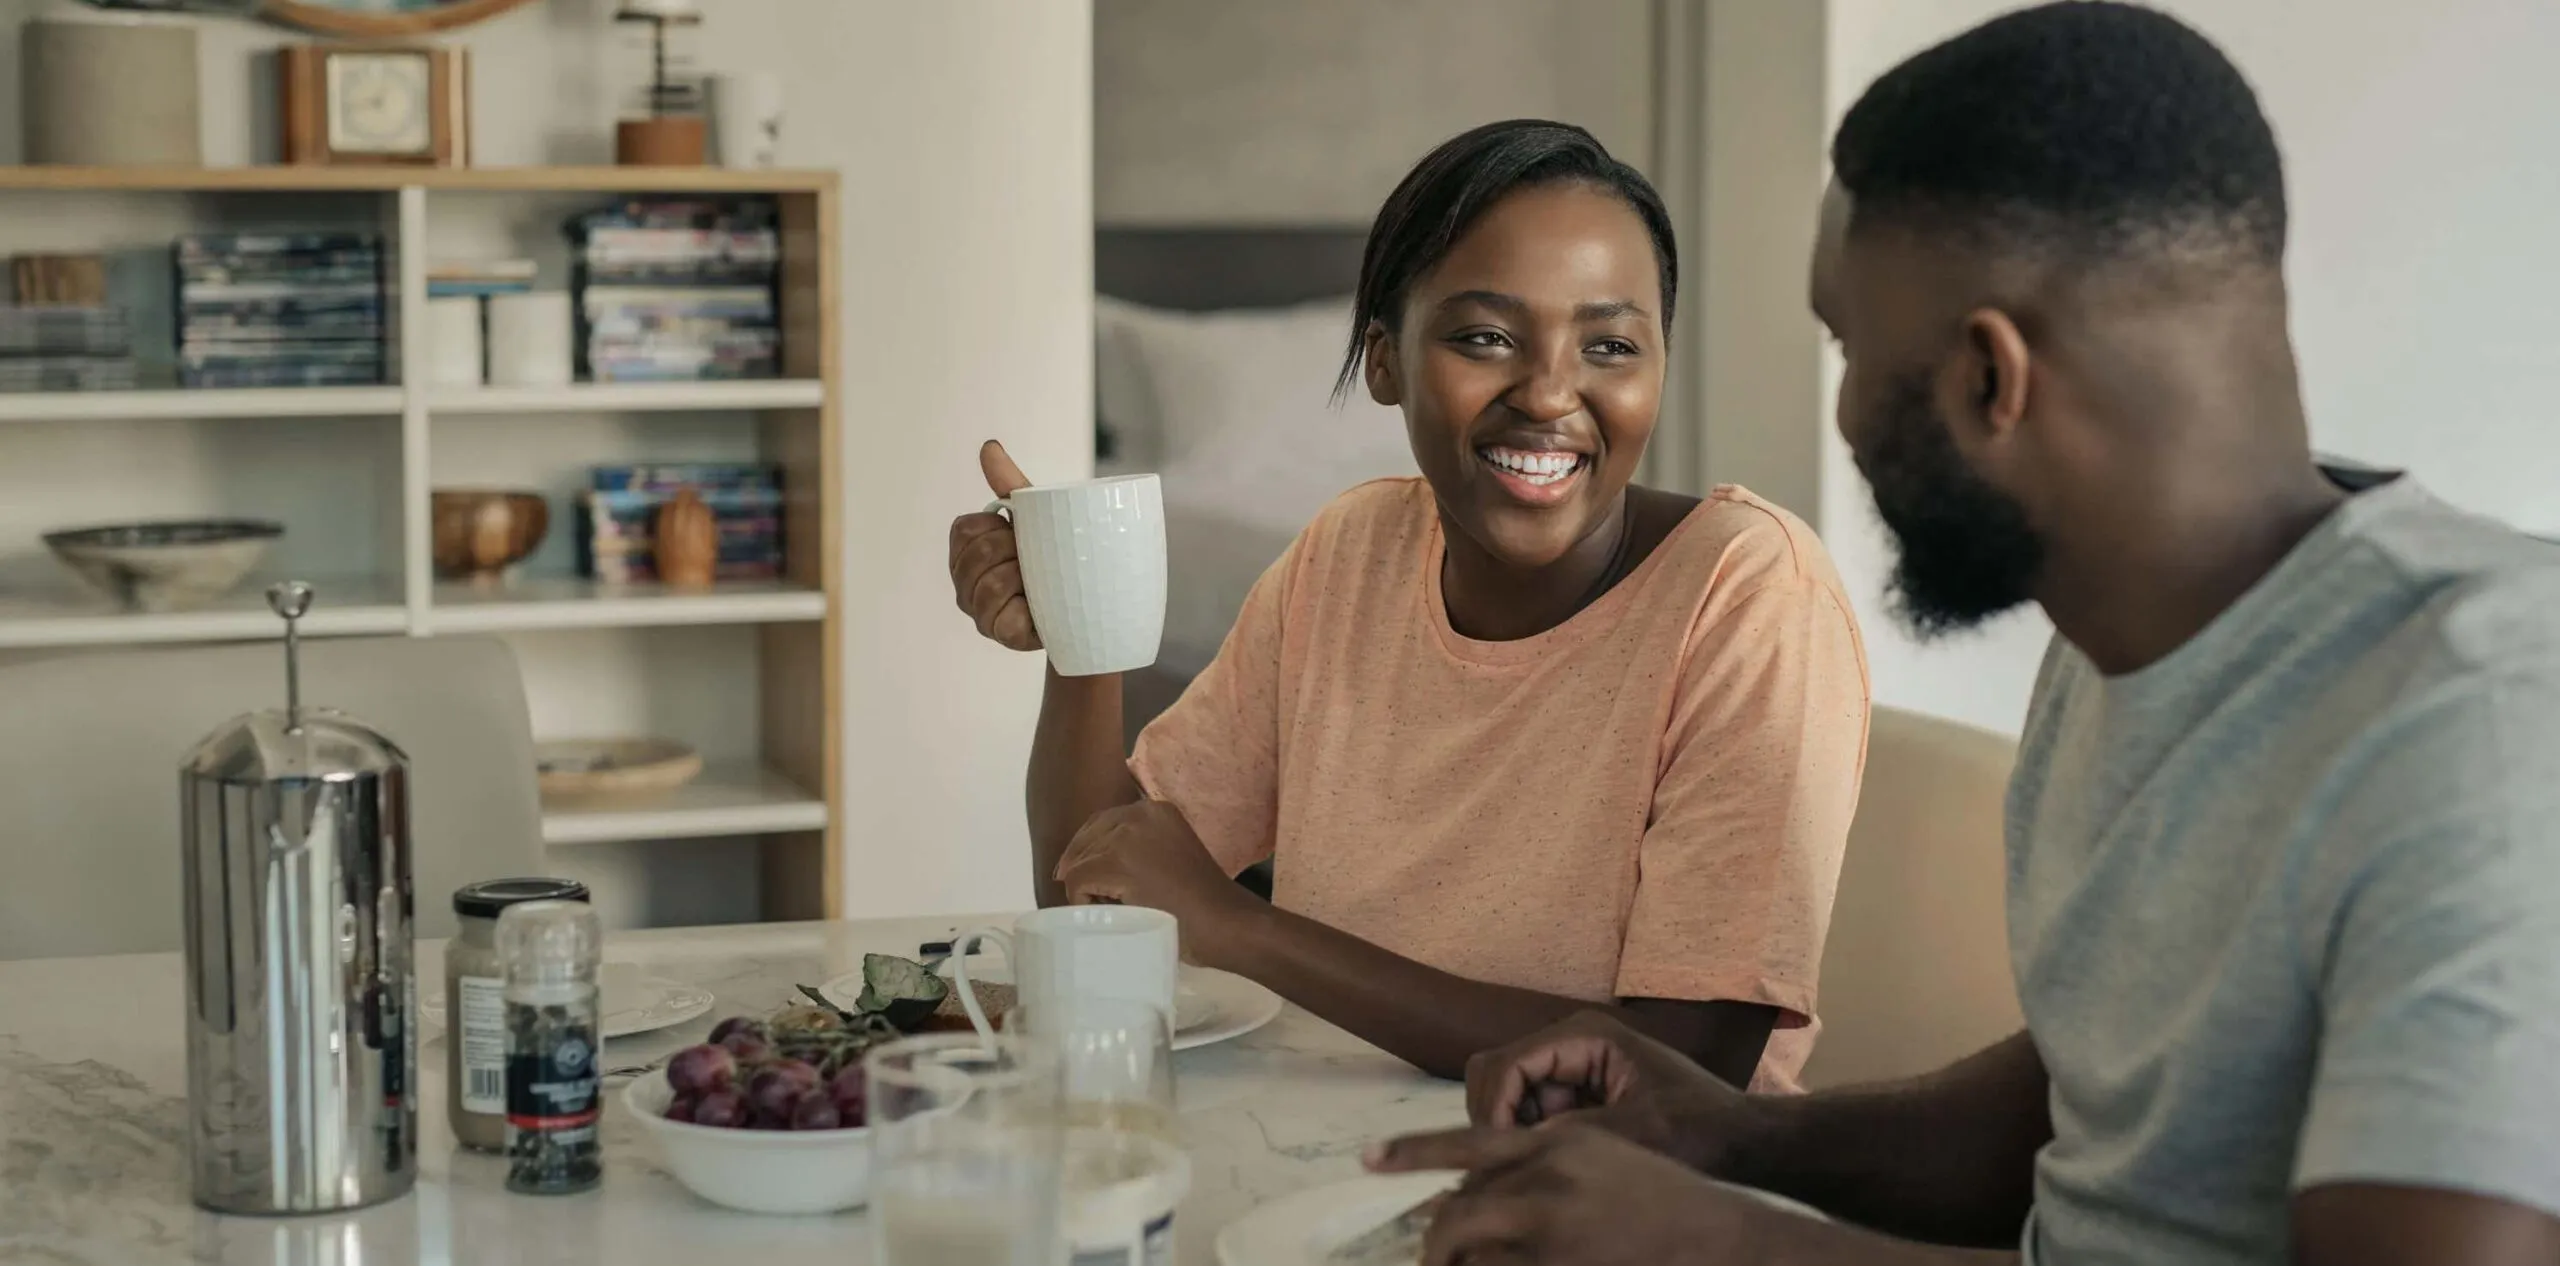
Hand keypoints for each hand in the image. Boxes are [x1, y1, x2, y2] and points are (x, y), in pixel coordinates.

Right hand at [949, 440, 1038, 651]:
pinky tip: (1038, 606)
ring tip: (1042, 581)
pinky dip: (1023, 607)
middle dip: (1012, 550)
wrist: (1096, 601)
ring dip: (1021, 577)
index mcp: (968, 552)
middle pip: (976, 555)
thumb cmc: (1059, 557)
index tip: (1018, 532)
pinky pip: (1000, 617)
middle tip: (1037, 558)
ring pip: (989, 585)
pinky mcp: (1001, 635)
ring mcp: (980, 612)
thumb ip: (1009, 484)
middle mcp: (966, 583)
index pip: (965, 529)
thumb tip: (989, 447)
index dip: (997, 527)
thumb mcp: (1036, 518)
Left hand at [1055, 800, 1251, 965]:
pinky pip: (1077, 879)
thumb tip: (1084, 864)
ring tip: (1111, 910)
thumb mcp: (1169, 858)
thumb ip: (1137, 851)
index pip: (1102, 823)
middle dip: (1083, 870)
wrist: (1225, 923)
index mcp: (1155, 810)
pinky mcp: (1117, 863)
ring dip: (1086, 888)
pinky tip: (1107, 915)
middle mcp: (1140, 813)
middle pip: (1085, 839)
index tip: (1090, 881)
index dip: (1089, 853)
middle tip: (1095, 901)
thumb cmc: (1202, 904)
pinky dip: (1082, 901)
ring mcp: (1128, 836)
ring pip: (1078, 861)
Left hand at [1366, 1122, 1809, 1265]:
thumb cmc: (1672, 1199)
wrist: (1726, 1238)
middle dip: (1439, 1242)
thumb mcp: (1608, 1153)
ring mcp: (1551, 1230)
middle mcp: (1548, 1180)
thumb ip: (1547, 1160)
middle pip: (1458, 1211)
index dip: (1411, 1152)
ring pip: (1470, 1247)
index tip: (1367, 1161)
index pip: (1467, 1144)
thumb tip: (1482, 1188)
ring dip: (1458, 1263)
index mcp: (1558, 1143)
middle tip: (1433, 1260)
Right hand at [1464, 1010, 1756, 1173]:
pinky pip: (1531, 1108)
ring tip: (1537, 1164)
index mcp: (1586, 1035)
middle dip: (1496, 1116)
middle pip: (1497, 1071)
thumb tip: (1512, 1148)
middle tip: (1512, 1163)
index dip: (1495, 1110)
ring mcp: (1574, 1065)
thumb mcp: (1635, 1132)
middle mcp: (1573, 1040)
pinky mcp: (1579, 1090)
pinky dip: (1530, 1133)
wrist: (1742, 1139)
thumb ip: (1570, 1132)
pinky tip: (1553, 1160)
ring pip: (1508, 1092)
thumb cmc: (1698, 1129)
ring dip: (1513, 1127)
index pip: (1506, 1064)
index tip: (1503, 1156)